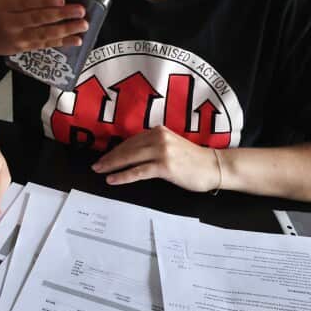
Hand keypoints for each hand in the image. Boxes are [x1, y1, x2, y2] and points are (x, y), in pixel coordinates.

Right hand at [0, 0, 87, 54]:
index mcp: (3, 5)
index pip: (25, 2)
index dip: (44, 1)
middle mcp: (10, 23)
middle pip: (38, 18)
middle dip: (61, 15)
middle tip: (80, 10)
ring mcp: (17, 38)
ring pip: (44, 34)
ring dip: (66, 30)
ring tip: (83, 25)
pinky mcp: (23, 48)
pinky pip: (44, 45)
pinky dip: (61, 42)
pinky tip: (76, 39)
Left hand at [91, 126, 222, 192]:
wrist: (214, 167)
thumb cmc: (194, 160)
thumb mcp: (172, 146)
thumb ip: (154, 146)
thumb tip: (134, 155)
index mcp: (159, 131)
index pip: (131, 141)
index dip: (116, 150)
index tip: (105, 157)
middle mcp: (159, 137)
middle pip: (128, 148)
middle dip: (110, 157)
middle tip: (96, 166)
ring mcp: (162, 151)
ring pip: (130, 158)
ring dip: (112, 165)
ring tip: (100, 172)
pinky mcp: (165, 166)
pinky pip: (139, 171)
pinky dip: (123, 175)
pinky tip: (113, 179)